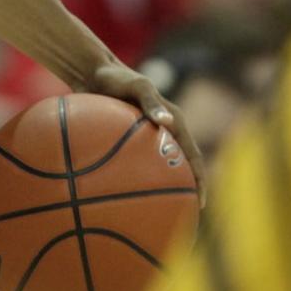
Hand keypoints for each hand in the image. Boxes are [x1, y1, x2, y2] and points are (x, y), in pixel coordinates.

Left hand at [86, 62, 206, 204]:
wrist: (90, 71)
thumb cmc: (115, 76)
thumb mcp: (136, 85)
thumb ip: (151, 102)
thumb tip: (168, 122)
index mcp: (175, 123)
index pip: (193, 157)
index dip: (199, 181)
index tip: (199, 204)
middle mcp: (165, 132)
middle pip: (180, 169)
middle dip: (184, 193)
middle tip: (181, 219)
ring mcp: (147, 138)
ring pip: (157, 170)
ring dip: (158, 190)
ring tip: (151, 217)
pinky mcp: (128, 140)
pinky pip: (132, 164)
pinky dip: (131, 180)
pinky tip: (116, 199)